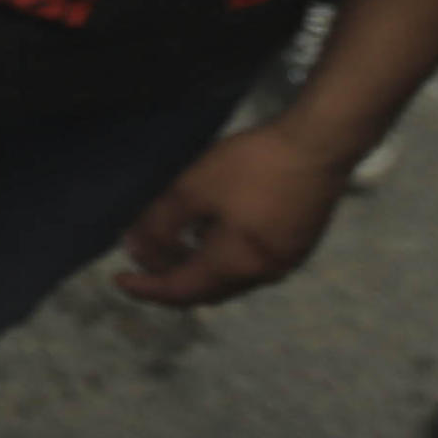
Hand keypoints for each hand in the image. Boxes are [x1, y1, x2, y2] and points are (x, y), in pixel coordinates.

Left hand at [114, 122, 356, 305]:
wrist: (318, 145)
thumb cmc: (252, 166)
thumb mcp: (193, 188)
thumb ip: (159, 223)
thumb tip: (132, 248)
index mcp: (235, 265)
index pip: (180, 291)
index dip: (147, 288)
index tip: (118, 279)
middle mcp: (263, 274)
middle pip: (207, 292)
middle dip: (172, 281)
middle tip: (144, 260)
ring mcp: (286, 262)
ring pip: (231, 280)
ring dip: (199, 270)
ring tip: (174, 244)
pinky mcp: (299, 245)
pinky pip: (251, 266)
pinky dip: (224, 260)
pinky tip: (213, 232)